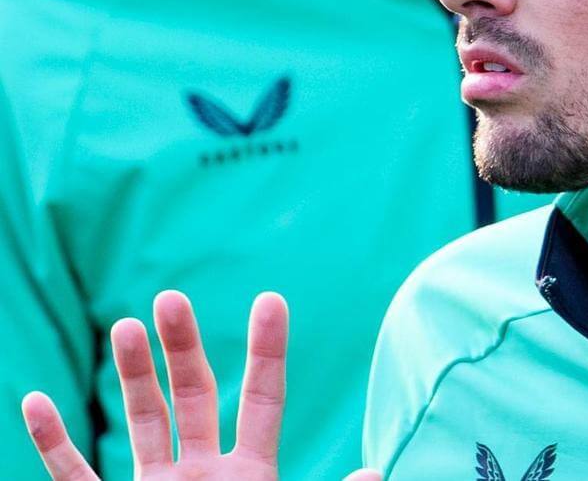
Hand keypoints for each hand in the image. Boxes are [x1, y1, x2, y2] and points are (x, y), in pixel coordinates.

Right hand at [21, 290, 379, 480]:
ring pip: (142, 421)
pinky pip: (75, 476)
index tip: (271, 299)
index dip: (267, 350)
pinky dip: (53, 443)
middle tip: (171, 298)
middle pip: (194, 395)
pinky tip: (36, 402)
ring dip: (131, 376)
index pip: (262, 397)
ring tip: (125, 325)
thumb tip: (376, 472)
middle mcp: (202, 474)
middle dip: (182, 348)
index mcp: (252, 474)